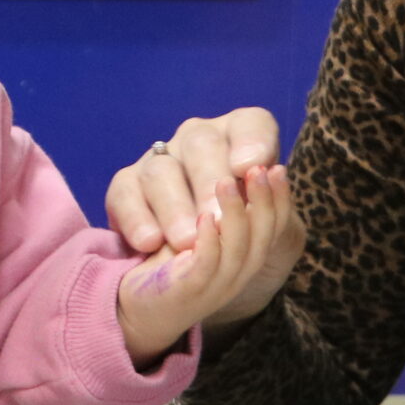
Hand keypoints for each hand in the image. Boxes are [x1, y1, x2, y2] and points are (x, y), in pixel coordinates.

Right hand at [106, 108, 283, 252]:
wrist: (211, 279)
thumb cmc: (252, 248)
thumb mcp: (279, 238)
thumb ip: (278, 215)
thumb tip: (261, 183)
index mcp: (243, 143)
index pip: (252, 125)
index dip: (253, 142)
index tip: (252, 170)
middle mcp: (199, 142)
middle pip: (202, 143)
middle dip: (210, 181)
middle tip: (217, 219)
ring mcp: (160, 161)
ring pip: (161, 169)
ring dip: (175, 207)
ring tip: (186, 241)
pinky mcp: (127, 187)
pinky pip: (124, 193)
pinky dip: (136, 218)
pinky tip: (150, 243)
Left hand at [117, 165, 304, 362]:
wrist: (130, 309)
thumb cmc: (162, 262)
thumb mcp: (191, 228)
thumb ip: (211, 204)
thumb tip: (228, 165)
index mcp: (240, 258)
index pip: (273, 229)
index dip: (280, 200)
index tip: (277, 168)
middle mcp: (233, 273)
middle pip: (262, 237)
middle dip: (264, 201)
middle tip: (262, 168)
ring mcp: (214, 285)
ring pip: (237, 249)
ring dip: (234, 213)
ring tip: (227, 181)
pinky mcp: (187, 292)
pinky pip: (206, 266)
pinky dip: (209, 242)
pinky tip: (206, 218)